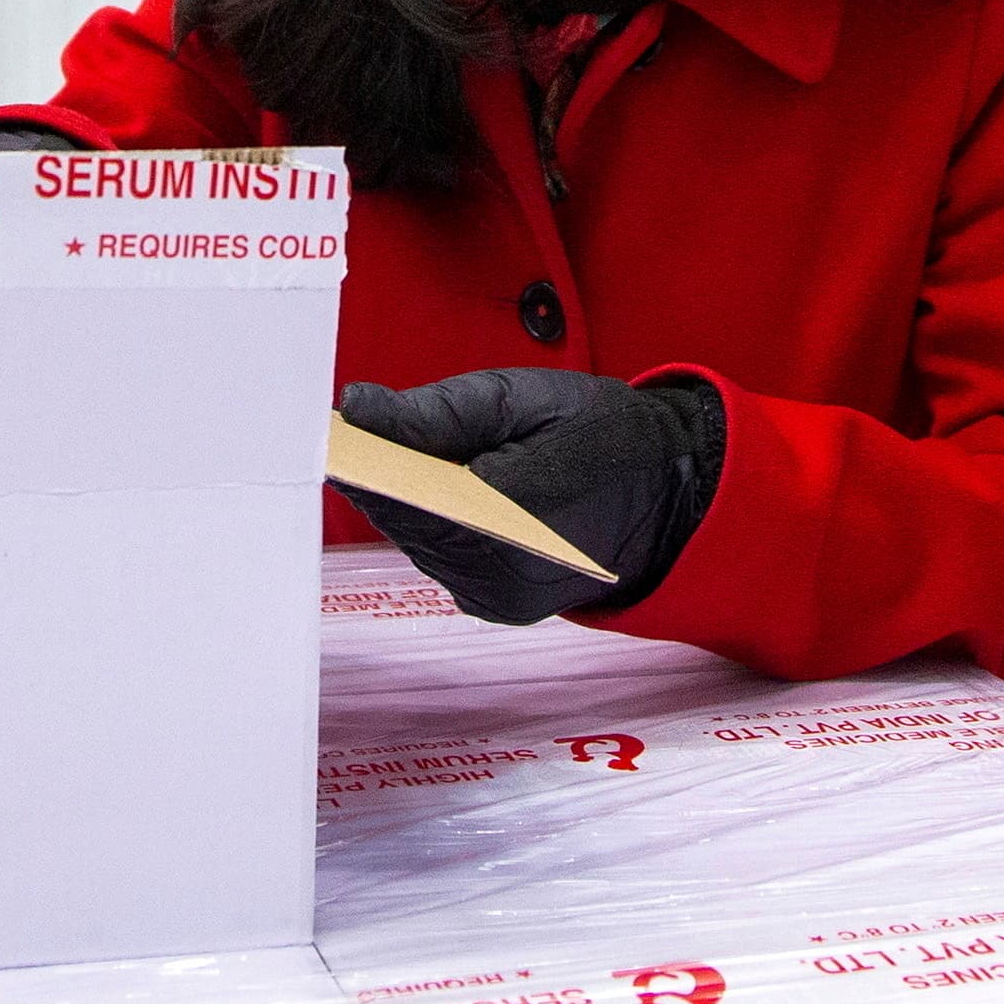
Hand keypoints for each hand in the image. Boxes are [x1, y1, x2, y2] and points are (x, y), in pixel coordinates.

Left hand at [334, 369, 722, 624]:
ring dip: (408, 499)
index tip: (333, 430)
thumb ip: (436, 411)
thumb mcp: (520, 397)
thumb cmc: (598, 433)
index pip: (405, 492)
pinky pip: (439, 558)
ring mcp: (498, 596)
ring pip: (416, 540)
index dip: (362, 461)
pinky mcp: (496, 606)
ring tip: (421, 455)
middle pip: (403, 519)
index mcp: (513, 510)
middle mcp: (501, 570)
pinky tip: (450, 492)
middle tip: (365, 428)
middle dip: (384, 474)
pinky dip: (433, 523)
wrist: (670, 494)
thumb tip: (357, 409)